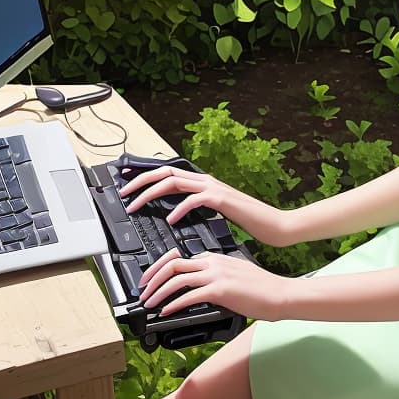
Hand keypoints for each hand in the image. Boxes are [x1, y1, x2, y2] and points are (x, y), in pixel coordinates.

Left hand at [118, 165, 284, 243]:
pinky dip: (179, 208)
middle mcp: (207, 181)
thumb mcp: (218, 214)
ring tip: (135, 206)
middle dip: (140, 180)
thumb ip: (199, 210)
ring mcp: (215, 188)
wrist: (276, 226)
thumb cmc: (250, 223)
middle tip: (122, 193)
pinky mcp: (222, 200)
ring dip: (150, 193)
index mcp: (205, 184)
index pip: (169, 172)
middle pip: (166, 172)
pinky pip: (195, 199)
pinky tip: (171, 220)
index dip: (145, 174)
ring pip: (174, 182)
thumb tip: (178, 214)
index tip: (126, 181)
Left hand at [138, 248, 287, 319]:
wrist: (280, 293)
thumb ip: (215, 278)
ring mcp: (217, 275)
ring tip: (150, 304)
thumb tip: (196, 291)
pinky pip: (189, 295)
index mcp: (215, 257)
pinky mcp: (221, 290)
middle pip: (172, 263)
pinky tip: (167, 312)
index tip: (149, 280)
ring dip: (158, 291)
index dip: (158, 268)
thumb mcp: (234, 276)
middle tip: (143, 292)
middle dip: (152, 278)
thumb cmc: (261, 288)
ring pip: (177, 278)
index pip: (178, 256)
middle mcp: (213, 262)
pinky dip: (174, 304)